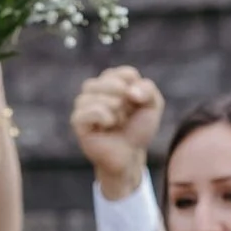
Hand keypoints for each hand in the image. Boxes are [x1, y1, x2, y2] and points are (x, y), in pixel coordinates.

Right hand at [70, 62, 163, 197]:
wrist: (128, 156)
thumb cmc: (137, 130)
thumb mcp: (152, 106)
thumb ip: (148, 89)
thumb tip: (129, 92)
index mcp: (113, 82)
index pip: (125, 74)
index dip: (136, 89)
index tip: (138, 104)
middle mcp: (95, 90)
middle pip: (107, 78)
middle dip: (122, 94)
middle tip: (126, 112)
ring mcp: (84, 105)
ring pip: (92, 90)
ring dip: (112, 105)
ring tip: (117, 121)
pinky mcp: (78, 122)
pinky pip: (85, 110)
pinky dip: (101, 115)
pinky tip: (109, 124)